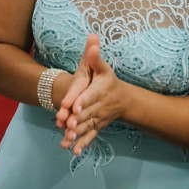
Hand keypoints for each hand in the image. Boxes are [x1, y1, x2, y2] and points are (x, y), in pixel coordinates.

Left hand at [58, 34, 128, 155]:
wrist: (123, 99)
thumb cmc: (108, 80)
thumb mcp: (102, 66)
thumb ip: (94, 54)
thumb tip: (92, 36)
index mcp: (99, 90)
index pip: (89, 96)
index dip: (81, 101)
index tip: (73, 106)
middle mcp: (99, 106)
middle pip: (86, 113)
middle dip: (76, 119)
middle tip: (65, 123)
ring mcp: (98, 118)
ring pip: (87, 126)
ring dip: (77, 133)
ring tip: (66, 137)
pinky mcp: (96, 126)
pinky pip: (90, 136)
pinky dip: (83, 144)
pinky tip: (74, 151)